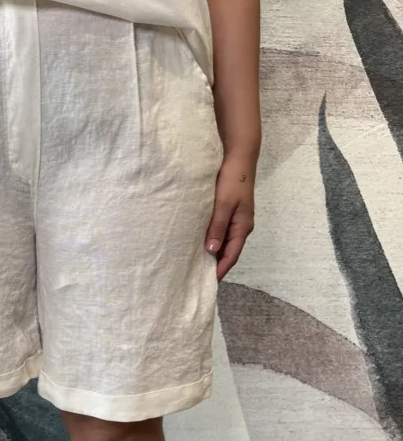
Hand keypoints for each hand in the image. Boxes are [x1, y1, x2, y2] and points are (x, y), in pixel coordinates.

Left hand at [205, 153, 255, 279]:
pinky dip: (212, 241)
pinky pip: (221, 233)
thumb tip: (212, 251)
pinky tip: (201, 245)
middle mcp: (241, 227)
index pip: (232, 255)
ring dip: (214, 254)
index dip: (221, 270)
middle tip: (199, 278)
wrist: (239, 157)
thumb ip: (218, 227)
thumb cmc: (232, 180)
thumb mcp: (224, 204)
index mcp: (243, 227)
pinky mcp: (229, 213)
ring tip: (198, 266)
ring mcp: (236, 220)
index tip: (208, 283)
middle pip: (229, 252)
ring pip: (224, 243)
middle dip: (217, 266)